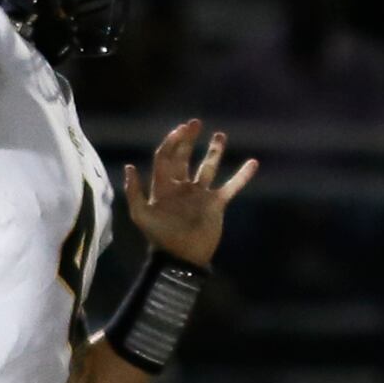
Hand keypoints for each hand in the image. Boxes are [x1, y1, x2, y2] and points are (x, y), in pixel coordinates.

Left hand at [123, 119, 258, 269]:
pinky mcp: (216, 204)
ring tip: (220, 135)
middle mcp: (182, 186)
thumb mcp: (141, 216)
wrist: (182, 259)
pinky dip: (242, 176)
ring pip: (208, 167)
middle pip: (184, 157)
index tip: (181, 130)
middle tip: (194, 123)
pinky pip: (231, 186)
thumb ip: (134, 192)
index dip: (172, 142)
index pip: (166, 157)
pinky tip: (253, 163)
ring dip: (214, 151)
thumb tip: (130, 166)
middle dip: (188, 139)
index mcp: (164, 186)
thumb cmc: (160, 238)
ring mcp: (200, 194)